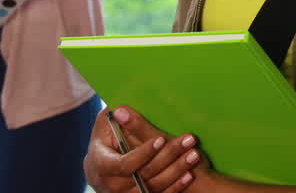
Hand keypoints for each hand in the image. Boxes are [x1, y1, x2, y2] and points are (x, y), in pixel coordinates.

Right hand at [85, 106, 203, 192]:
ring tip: (194, 155)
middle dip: (168, 157)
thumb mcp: (106, 128)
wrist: (102, 171)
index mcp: (102, 165)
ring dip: (176, 171)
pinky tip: (189, 174)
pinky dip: (176, 186)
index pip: (126, 164)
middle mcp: (113, 184)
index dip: (144, 153)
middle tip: (189, 141)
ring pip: (155, 186)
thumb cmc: (105, 142)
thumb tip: (121, 111)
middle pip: (145, 175)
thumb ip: (116, 120)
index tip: (161, 139)